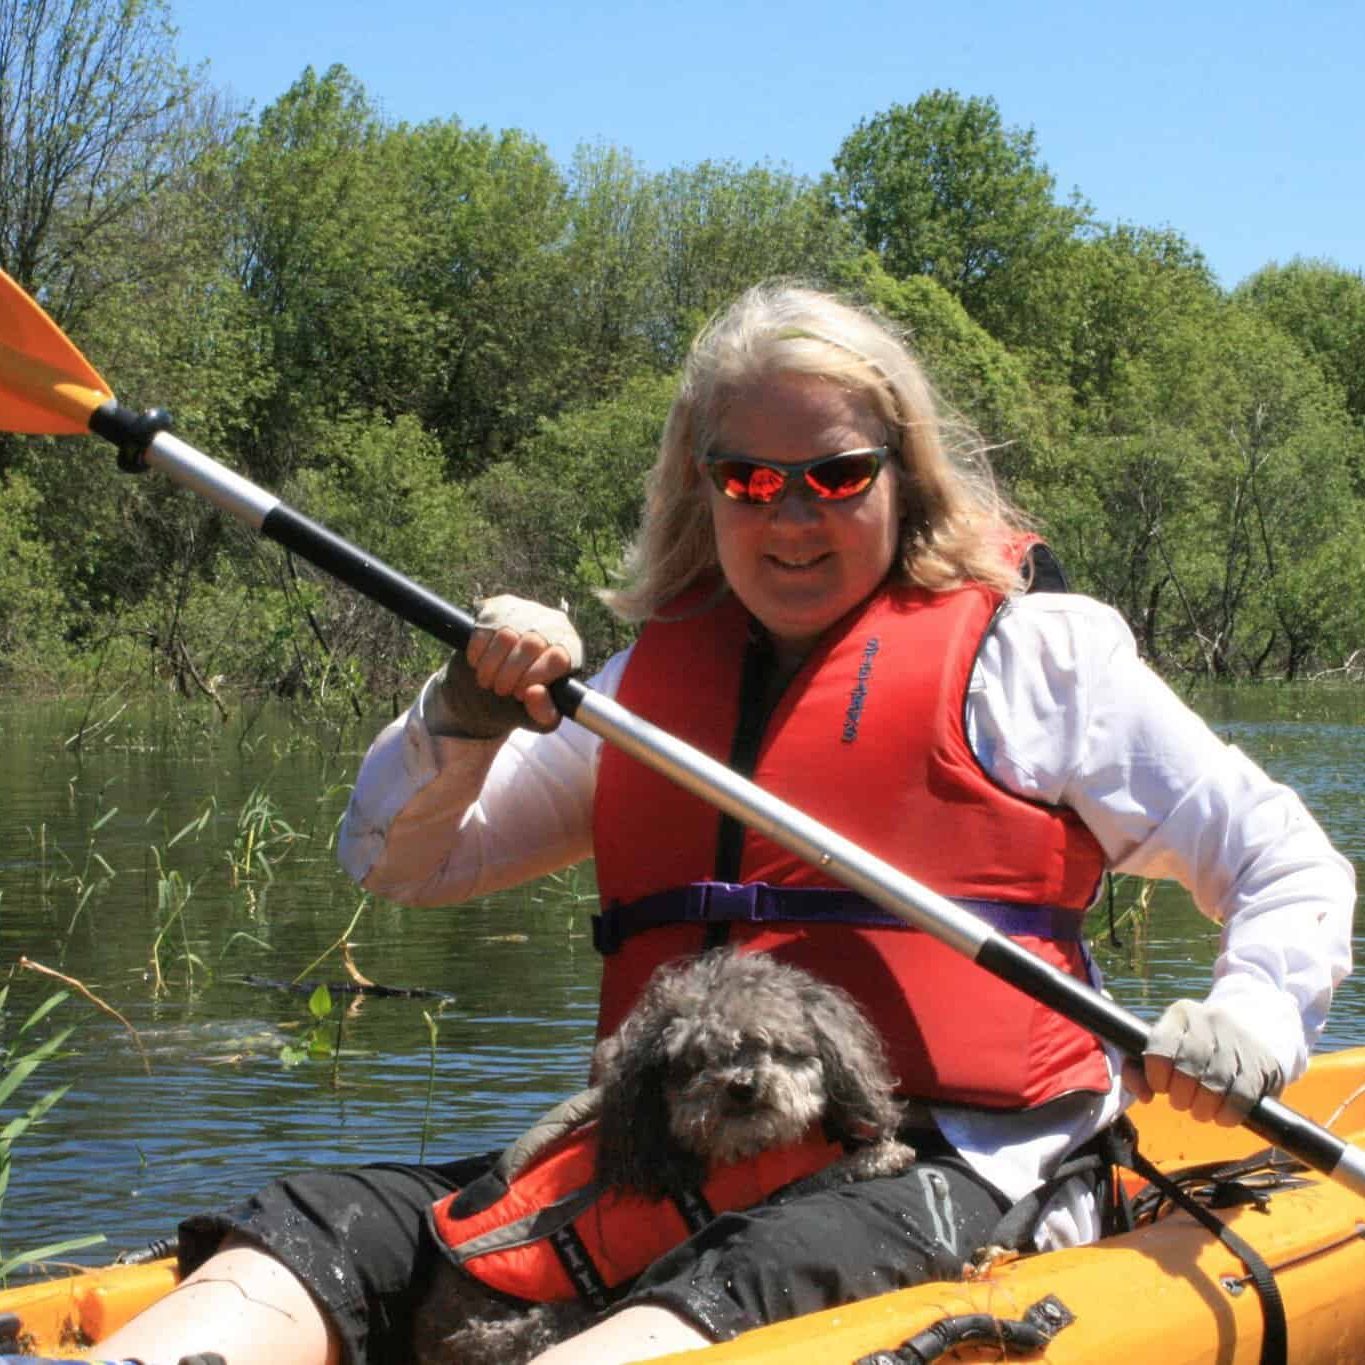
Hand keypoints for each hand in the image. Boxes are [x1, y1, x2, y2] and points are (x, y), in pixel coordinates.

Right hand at [426, 595, 582, 737]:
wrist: (491, 685)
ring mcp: (526, 612)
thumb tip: (535, 693)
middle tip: (501, 690)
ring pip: (505, 634)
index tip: (520, 693)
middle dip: (510, 675)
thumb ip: (544, 713)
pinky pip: (484, 627)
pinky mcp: (498, 607)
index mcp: (571, 650)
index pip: (558, 656)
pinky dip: (476, 652)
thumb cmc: (523, 701)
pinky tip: (478, 663)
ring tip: (489, 681)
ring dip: (491, 666)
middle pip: (531, 644)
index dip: (535, 677)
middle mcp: (553, 624)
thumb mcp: (538, 717)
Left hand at [1122, 998, 1284, 1126]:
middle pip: (1188, 1068)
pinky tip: (1221, 1116)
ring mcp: (1239, 1040)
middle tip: (1181, 1102)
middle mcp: (1210, 1020)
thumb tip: (1144, 1096)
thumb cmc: (1196, 1048)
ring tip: (1200, 1110)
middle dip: (1180, 1095)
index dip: (1157, 1076)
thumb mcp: (1166, 1047)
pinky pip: (1241, 1096)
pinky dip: (1228, 1113)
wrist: (1253, 1031)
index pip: (1161, 1047)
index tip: (1161, 1087)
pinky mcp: (1262, 1063)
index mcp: (1181, 1013)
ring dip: (1203, 1107)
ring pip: (1214, 1084)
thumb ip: (1140, 1069)